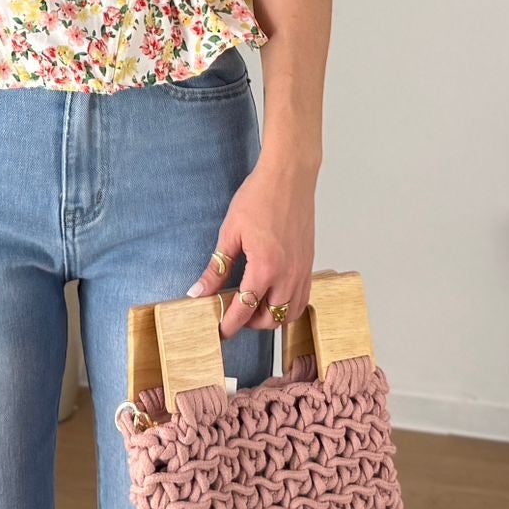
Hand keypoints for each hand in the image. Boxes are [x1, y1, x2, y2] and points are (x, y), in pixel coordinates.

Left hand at [185, 155, 316, 339]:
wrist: (289, 177)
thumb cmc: (259, 198)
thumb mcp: (230, 233)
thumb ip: (216, 268)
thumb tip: (199, 292)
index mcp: (264, 269)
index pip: (244, 311)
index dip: (229, 325)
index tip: (219, 331)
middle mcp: (287, 275)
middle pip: (270, 319)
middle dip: (250, 323)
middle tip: (233, 312)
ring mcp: (302, 271)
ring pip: (290, 314)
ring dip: (271, 317)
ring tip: (253, 305)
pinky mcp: (309, 264)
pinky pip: (302, 298)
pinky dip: (288, 305)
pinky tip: (273, 293)